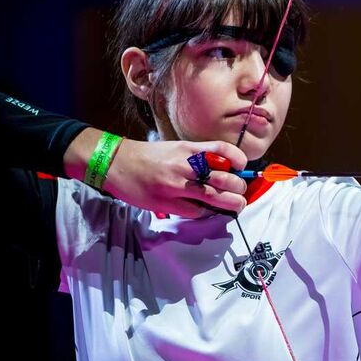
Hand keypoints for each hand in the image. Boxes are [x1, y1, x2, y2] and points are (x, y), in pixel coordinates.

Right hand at [67, 129, 248, 216]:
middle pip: (225, 178)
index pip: (223, 150)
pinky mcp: (166, 203)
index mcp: (189, 149)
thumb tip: (227, 172)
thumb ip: (199, 158)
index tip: (242, 166)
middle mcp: (184, 166)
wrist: (117, 164)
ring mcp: (175, 185)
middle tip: (240, 192)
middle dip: (239, 188)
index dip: (239, 159)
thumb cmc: (151, 157)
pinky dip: (205, 212)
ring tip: (236, 204)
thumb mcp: (177, 148)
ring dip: (231, 203)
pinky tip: (205, 208)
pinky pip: (196, 211)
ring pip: (215, 197)